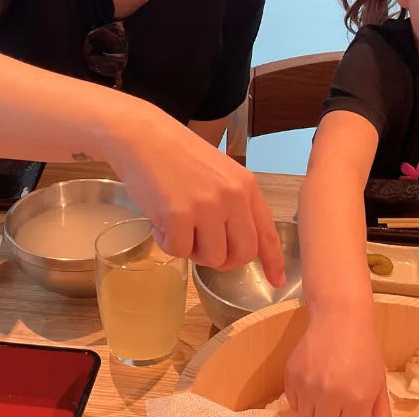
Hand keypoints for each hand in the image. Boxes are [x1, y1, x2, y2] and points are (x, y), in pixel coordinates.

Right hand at [111, 106, 285, 286]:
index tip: (277, 280)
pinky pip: (179, 252)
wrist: (141, 137)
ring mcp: (206, 207)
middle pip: (242, 254)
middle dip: (223, 260)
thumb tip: (241, 246)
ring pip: (211, 259)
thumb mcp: (219, 173)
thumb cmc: (176, 155)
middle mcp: (232, 197)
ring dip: (192, 250)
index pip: (266, 231)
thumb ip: (234, 204)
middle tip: (203, 248)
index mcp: (246, 185)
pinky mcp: (178, 216)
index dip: (273, 260)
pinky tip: (160, 221)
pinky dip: (167, 243)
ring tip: (178, 225)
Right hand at [284, 311, 390, 416]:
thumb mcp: (377, 381)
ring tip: (325, 397)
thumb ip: (379, 411)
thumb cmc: (363, 348)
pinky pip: (294, 403)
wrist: (340, 318)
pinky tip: (312, 388)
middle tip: (335, 407)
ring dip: (315, 412)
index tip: (347, 412)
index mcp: (356, 399)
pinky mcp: (292, 376)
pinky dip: (302, 402)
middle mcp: (330, 396)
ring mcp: (308, 386)